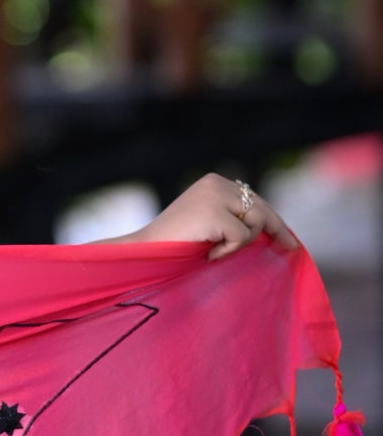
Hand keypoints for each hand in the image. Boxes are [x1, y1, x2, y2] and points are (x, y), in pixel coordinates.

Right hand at [135, 173, 296, 260]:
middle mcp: (216, 182)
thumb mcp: (208, 221)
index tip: (287, 237)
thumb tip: (267, 224)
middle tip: (290, 248)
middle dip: (276, 230)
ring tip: (216, 250)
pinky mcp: (214, 213)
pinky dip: (229, 251)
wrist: (146, 250)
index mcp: (213, 181)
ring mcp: (214, 196)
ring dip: (241, 243)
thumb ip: (232, 215)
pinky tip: (209, 253)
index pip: (253, 198)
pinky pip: (241, 237)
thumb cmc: (175, 242)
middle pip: (261, 207)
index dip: (273, 219)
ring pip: (255, 222)